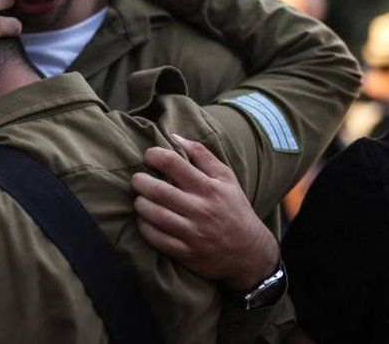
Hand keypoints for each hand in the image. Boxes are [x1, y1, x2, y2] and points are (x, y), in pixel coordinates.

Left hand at [130, 135, 277, 290]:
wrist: (251, 253)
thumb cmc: (234, 209)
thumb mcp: (226, 178)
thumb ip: (202, 154)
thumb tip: (174, 136)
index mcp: (209, 187)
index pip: (172, 163)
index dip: (153, 155)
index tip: (149, 157)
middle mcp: (201, 209)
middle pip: (158, 190)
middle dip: (140, 181)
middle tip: (137, 179)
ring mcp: (193, 233)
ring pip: (154, 214)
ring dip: (140, 204)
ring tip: (140, 199)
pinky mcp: (186, 252)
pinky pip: (156, 238)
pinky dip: (144, 227)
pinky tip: (145, 219)